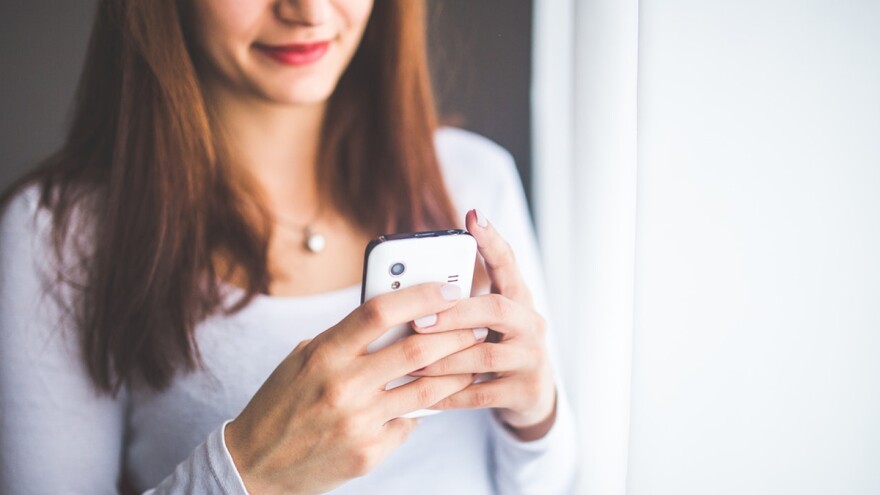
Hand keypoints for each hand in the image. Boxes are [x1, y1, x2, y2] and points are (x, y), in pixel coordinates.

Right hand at [225, 282, 483, 493]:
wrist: (256, 465)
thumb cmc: (282, 403)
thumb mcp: (303, 360)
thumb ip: (346, 339)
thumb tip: (398, 316)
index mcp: (323, 354)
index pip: (379, 312)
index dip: (420, 295)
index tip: (448, 289)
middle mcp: (342, 386)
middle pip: (416, 349)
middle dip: (455, 333)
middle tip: (475, 324)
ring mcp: (358, 422)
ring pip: (426, 390)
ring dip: (456, 372)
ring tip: (471, 359)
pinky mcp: (368, 452)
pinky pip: (409, 423)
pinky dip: (421, 410)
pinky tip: (431, 401)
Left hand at [410, 209, 557, 440]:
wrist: (532, 395)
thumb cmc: (496, 347)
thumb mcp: (487, 322)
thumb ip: (461, 304)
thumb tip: (408, 289)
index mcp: (519, 299)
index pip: (508, 263)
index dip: (492, 240)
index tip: (473, 216)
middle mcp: (531, 324)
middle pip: (496, 309)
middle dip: (454, 314)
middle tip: (417, 320)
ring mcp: (532, 358)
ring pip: (484, 356)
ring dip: (443, 359)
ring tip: (410, 362)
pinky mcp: (525, 390)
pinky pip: (481, 393)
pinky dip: (450, 394)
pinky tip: (424, 395)